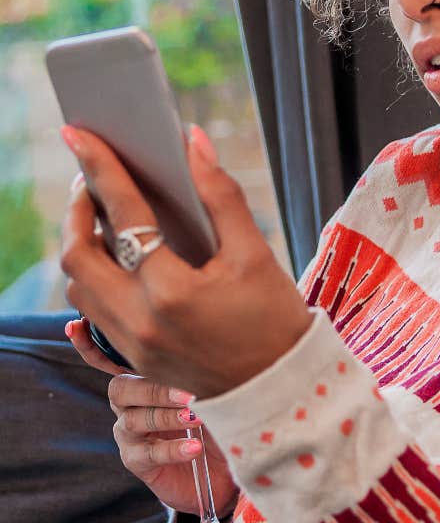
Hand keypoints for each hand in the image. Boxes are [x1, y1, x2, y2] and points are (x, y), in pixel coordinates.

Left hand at [60, 124, 313, 398]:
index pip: (124, 215)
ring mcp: (130, 344)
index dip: (100, 168)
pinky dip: (91, 278)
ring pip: (77, 286)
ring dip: (81, 244)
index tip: (79, 133)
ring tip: (104, 215)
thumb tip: (192, 143)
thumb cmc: (274, 318)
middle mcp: (139, 320)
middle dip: (76, 209)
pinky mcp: (131, 358)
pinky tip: (113, 260)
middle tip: (92, 179)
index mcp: (171, 291)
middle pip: (77, 256)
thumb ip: (221, 195)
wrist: (279, 388)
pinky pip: (90, 313)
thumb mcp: (256, 253)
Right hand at [66, 318, 237, 514]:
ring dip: (167, 418)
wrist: (224, 458)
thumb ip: (198, 362)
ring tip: (197, 417)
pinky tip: (194, 446)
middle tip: (189, 394)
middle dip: (153, 389)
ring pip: (135, 420)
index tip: (76, 325)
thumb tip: (208, 339)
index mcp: (142, 374)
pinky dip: (172, 449)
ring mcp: (129, 432)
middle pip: (121, 389)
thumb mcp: (211, 380)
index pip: (108, 357)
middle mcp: (129, 401)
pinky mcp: (137, 461)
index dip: (89, 343)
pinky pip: (146, 454)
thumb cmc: (218, 408)